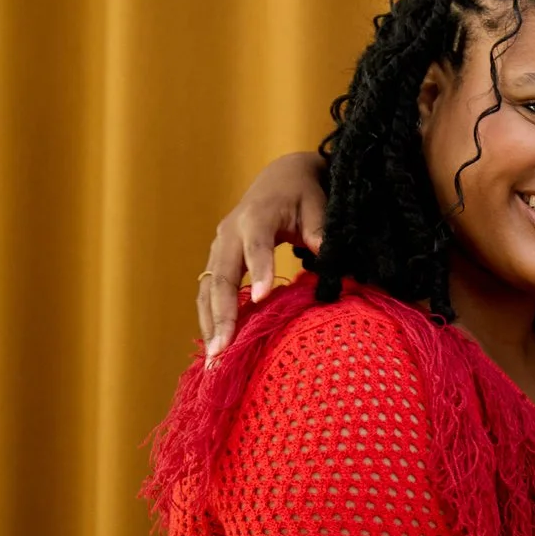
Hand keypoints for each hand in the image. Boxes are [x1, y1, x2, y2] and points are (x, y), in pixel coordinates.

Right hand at [197, 151, 328, 357]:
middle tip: (222, 349)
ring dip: (209, 322)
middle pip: (221, 276)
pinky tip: (215, 344)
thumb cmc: (303, 192)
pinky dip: (210, 317)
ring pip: (208, 288)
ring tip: (213, 358)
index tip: (262, 300)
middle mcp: (230, 233)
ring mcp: (220, 247)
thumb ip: (320, 230)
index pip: (256, 245)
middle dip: (221, 314)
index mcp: (256, 216)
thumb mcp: (318, 204)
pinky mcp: (218, 259)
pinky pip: (210, 291)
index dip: (258, 270)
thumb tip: (326, 254)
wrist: (280, 177)